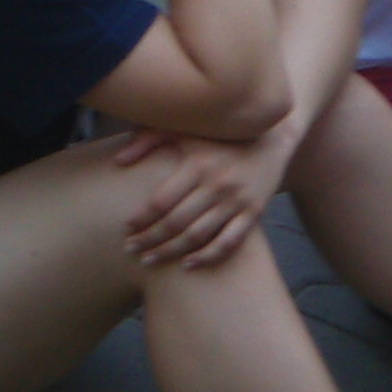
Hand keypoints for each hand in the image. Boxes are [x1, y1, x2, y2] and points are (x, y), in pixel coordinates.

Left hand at [113, 124, 289, 268]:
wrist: (272, 137)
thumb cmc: (220, 135)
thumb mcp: (185, 128)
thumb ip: (149, 138)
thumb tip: (119, 161)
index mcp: (198, 165)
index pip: (160, 201)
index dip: (140, 219)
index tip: (126, 227)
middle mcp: (218, 184)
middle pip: (175, 223)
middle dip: (149, 239)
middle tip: (130, 248)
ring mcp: (238, 201)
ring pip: (197, 236)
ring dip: (169, 251)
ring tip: (149, 259)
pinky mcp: (254, 212)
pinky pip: (228, 242)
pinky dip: (207, 256)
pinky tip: (188, 263)